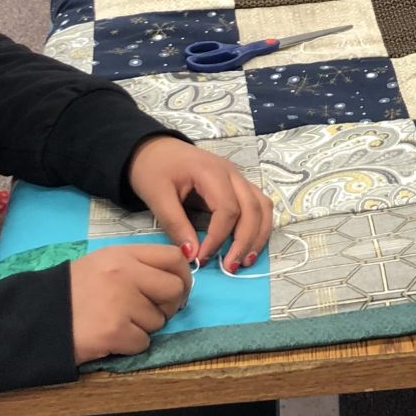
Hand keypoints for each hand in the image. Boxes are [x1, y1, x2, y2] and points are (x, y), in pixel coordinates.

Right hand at [68, 244, 189, 363]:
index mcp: (123, 254)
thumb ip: (138, 265)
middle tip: (153, 312)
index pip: (174, 257)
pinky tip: (112, 337)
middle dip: (171, 305)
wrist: (37, 317)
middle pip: (174, 289)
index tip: (179, 289)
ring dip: (144, 327)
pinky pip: (143, 342)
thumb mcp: (103, 263)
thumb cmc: (73, 291)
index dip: (184, 276)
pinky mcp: (115, 331)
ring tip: (119, 322)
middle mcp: (125, 274)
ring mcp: (121, 303)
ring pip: (159, 320)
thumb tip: (176, 278)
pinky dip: (131, 344)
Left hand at [127, 134, 276, 271]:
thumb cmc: (153, 169)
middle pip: (252, 209)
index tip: (201, 258)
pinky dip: (258, 226)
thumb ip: (175, 225)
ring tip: (246, 260)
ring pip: (262, 207)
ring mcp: (238, 177)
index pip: (227, 209)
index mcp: (211, 172)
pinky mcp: (238, 184)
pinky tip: (249, 244)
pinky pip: (258, 204)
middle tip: (230, 268)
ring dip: (258, 235)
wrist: (154, 148)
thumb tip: (192, 255)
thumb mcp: (157, 196)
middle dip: (245, 241)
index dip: (218, 238)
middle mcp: (232, 173)